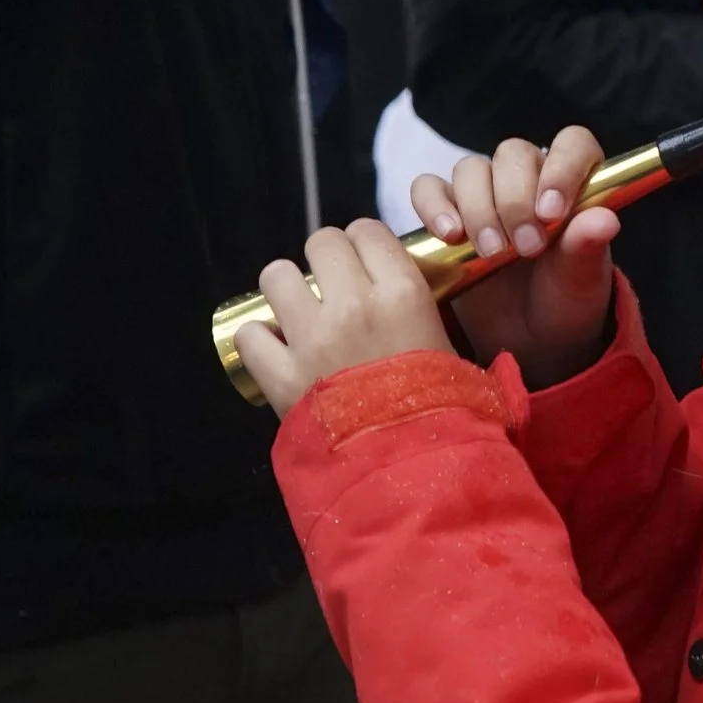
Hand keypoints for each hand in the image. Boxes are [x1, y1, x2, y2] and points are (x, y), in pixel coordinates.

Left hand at [233, 216, 452, 413]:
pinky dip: (260, 340)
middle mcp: (353, 305)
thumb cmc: (443, 412)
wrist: (413, 472)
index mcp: (403, 293)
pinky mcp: (282, 375)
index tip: (365, 264)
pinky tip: (277, 350)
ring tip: (299, 312)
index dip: (364, 245)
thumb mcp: (451, 350)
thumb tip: (407, 298)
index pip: (368, 230)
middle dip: (326, 260)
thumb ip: (423, 313)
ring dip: (287, 290)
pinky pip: (251, 334)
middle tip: (333, 288)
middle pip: (322, 242)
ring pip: (277, 276)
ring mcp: (312, 338)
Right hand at [415, 130, 620, 388]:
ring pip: (471, 170)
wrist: (529, 338)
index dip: (562, 167)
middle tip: (525, 248)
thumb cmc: (564, 300)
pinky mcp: (448, 211)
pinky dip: (434, 206)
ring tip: (492, 252)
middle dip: (515, 201)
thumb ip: (589, 248)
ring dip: (479, 208)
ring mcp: (485, 192)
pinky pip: (428, 189)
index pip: (572, 144)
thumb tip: (605, 220)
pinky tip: (449, 235)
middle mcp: (528, 178)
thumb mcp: (583, 281)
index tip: (552, 212)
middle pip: (513, 154)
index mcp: (573, 183)